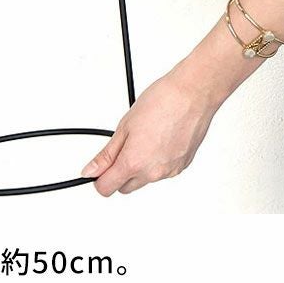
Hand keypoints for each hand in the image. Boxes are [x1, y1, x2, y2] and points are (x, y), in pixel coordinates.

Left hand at [79, 65, 222, 195]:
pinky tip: (159, 139)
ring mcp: (170, 172)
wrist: (192, 94)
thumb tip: (91, 170)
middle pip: (125, 187)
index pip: (107, 188)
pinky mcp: (182, 166)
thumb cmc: (161, 103)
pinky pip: (162, 171)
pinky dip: (157, 161)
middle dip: (119, 172)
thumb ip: (107, 154)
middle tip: (123, 146)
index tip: (99, 167)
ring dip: (139, 166)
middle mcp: (153, 173)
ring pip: (145, 179)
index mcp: (134, 162)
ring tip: (145, 137)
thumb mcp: (124, 126)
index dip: (99, 177)